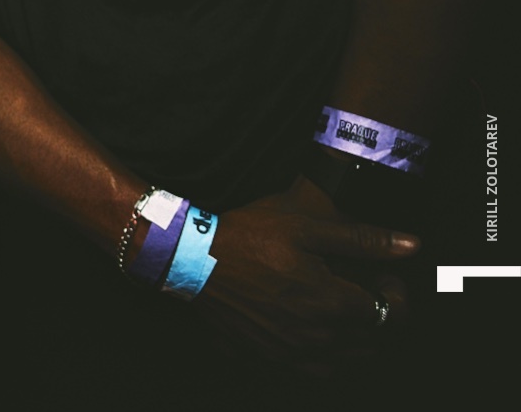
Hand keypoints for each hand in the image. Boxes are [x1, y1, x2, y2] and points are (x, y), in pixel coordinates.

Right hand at [192, 190, 415, 371]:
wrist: (189, 259)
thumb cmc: (244, 238)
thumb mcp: (304, 225)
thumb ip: (362, 239)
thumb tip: (409, 245)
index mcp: (332, 304)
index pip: (391, 314)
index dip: (395, 294)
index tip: (383, 277)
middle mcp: (317, 337)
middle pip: (373, 343)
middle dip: (378, 318)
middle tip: (363, 290)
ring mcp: (291, 354)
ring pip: (346, 364)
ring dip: (355, 343)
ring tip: (343, 315)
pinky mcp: (268, 359)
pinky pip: (313, 373)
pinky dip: (325, 358)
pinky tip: (314, 334)